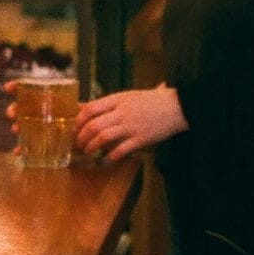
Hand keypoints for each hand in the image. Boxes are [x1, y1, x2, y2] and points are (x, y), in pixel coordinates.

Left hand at [74, 86, 188, 163]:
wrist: (178, 107)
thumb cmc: (153, 100)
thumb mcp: (129, 96)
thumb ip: (110, 103)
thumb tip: (86, 108)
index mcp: (118, 99)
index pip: (90, 108)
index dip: (79, 120)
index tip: (75, 127)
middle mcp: (122, 112)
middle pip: (94, 125)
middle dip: (82, 136)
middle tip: (78, 143)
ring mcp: (131, 126)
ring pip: (103, 137)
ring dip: (92, 146)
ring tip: (88, 150)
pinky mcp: (141, 139)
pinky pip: (121, 149)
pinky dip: (111, 155)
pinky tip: (107, 158)